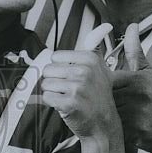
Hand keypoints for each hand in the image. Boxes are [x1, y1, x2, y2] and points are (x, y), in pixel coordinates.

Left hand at [41, 24, 120, 140]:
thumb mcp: (101, 70)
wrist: (104, 126)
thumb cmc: (98, 99)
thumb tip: (105, 26)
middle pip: (48, 70)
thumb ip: (95, 48)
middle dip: (55, 82)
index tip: (73, 79)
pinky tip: (66, 106)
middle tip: (70, 91)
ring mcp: (78, 87)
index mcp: (91, 59)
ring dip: (53, 93)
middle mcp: (85, 71)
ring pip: (46, 84)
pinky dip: (52, 104)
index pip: (56, 57)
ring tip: (68, 98)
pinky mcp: (70, 102)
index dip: (60, 70)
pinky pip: (46, 98)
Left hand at [111, 24, 151, 152]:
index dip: (102, 87)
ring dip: (105, 115)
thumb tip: (131, 26)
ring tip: (109, 116)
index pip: (106, 80)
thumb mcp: (148, 72)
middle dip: (101, 102)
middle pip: (104, 97)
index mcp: (138, 79)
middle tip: (104, 105)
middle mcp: (138, 95)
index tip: (105, 91)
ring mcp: (137, 114)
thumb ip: (135, 51)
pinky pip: (113, 129)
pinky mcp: (135, 132)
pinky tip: (116, 127)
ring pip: (107, 113)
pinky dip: (112, 129)